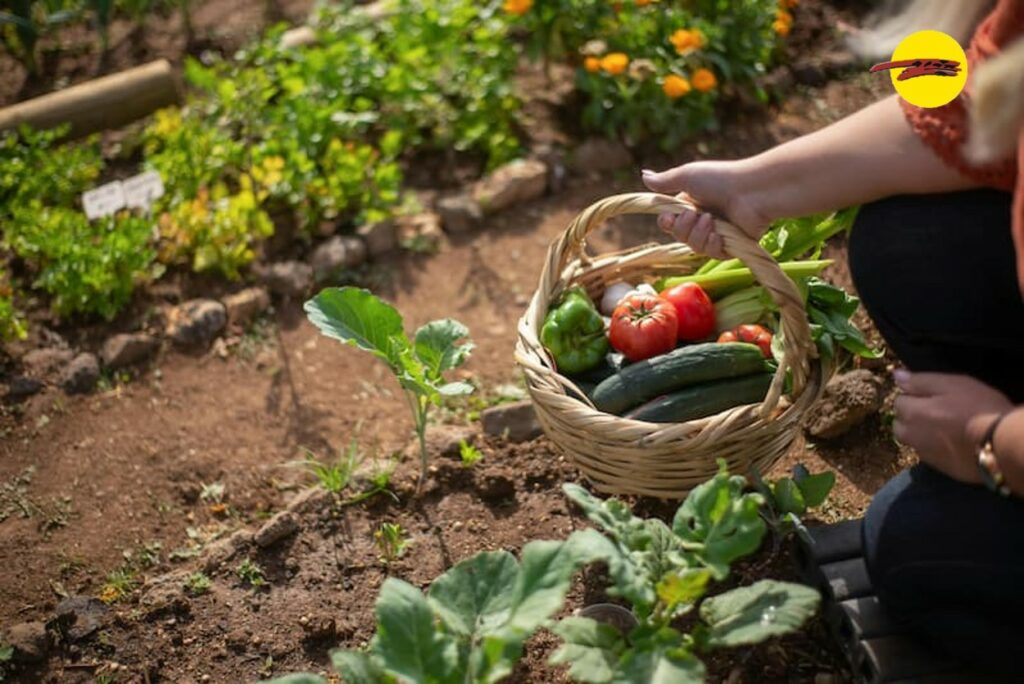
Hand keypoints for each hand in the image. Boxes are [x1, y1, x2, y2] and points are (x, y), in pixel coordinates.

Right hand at [641, 160, 769, 258]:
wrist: (752, 191)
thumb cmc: (721, 179)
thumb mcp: (688, 176)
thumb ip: (665, 181)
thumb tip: (643, 175)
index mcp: (691, 204)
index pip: (669, 222)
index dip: (666, 223)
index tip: (669, 219)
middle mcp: (703, 219)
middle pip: (679, 236)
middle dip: (684, 228)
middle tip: (695, 215)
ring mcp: (717, 233)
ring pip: (694, 246)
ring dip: (699, 235)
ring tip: (711, 220)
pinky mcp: (731, 246)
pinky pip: (712, 254)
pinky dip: (712, 245)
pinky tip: (719, 236)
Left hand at [893, 369, 1013, 482]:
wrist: (1001, 444)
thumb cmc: (978, 408)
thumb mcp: (952, 384)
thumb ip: (920, 381)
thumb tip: (896, 375)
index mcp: (912, 413)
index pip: (898, 401)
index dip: (914, 396)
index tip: (931, 396)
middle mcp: (912, 435)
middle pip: (900, 424)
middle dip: (910, 417)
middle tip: (935, 411)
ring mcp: (924, 454)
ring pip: (911, 441)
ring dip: (919, 433)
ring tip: (942, 428)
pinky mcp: (939, 468)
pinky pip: (927, 454)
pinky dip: (933, 447)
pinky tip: (950, 442)